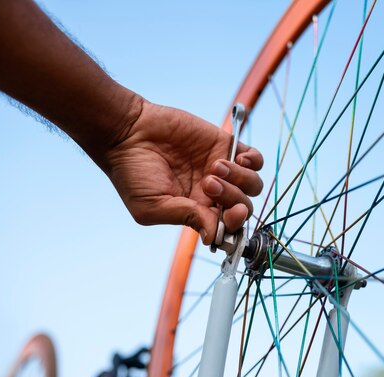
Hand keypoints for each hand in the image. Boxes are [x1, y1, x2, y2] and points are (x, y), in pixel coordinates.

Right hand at [102, 99, 262, 244]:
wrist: (128, 133)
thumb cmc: (132, 173)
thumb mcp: (152, 206)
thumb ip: (187, 218)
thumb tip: (214, 237)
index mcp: (197, 213)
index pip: (229, 228)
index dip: (235, 226)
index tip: (228, 217)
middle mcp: (213, 195)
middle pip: (244, 207)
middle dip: (233, 200)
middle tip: (209, 185)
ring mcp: (221, 170)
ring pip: (253, 185)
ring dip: (240, 180)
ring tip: (214, 167)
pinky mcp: (225, 146)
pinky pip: (255, 159)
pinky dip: (252, 161)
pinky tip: (236, 158)